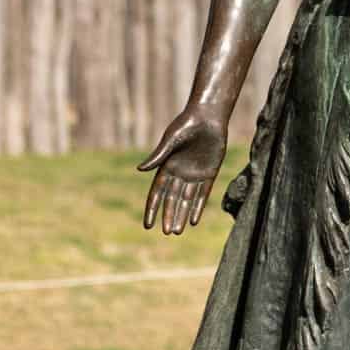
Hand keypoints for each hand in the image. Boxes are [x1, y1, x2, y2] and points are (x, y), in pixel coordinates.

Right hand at [138, 107, 227, 235]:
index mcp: (167, 166)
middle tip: (167, 232)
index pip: (157, 193)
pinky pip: (203, 194)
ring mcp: (194, 174)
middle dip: (169, 216)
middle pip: (172, 199)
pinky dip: (198, 207)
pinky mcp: (209, 172)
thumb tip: (140, 170)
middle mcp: (179, 173)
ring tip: (178, 231)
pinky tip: (194, 220)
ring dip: (182, 215)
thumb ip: (158, 156)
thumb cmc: (186, 125)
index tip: (148, 225)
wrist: (208, 116)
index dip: (152, 209)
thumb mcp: (171, 140)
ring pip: (187, 200)